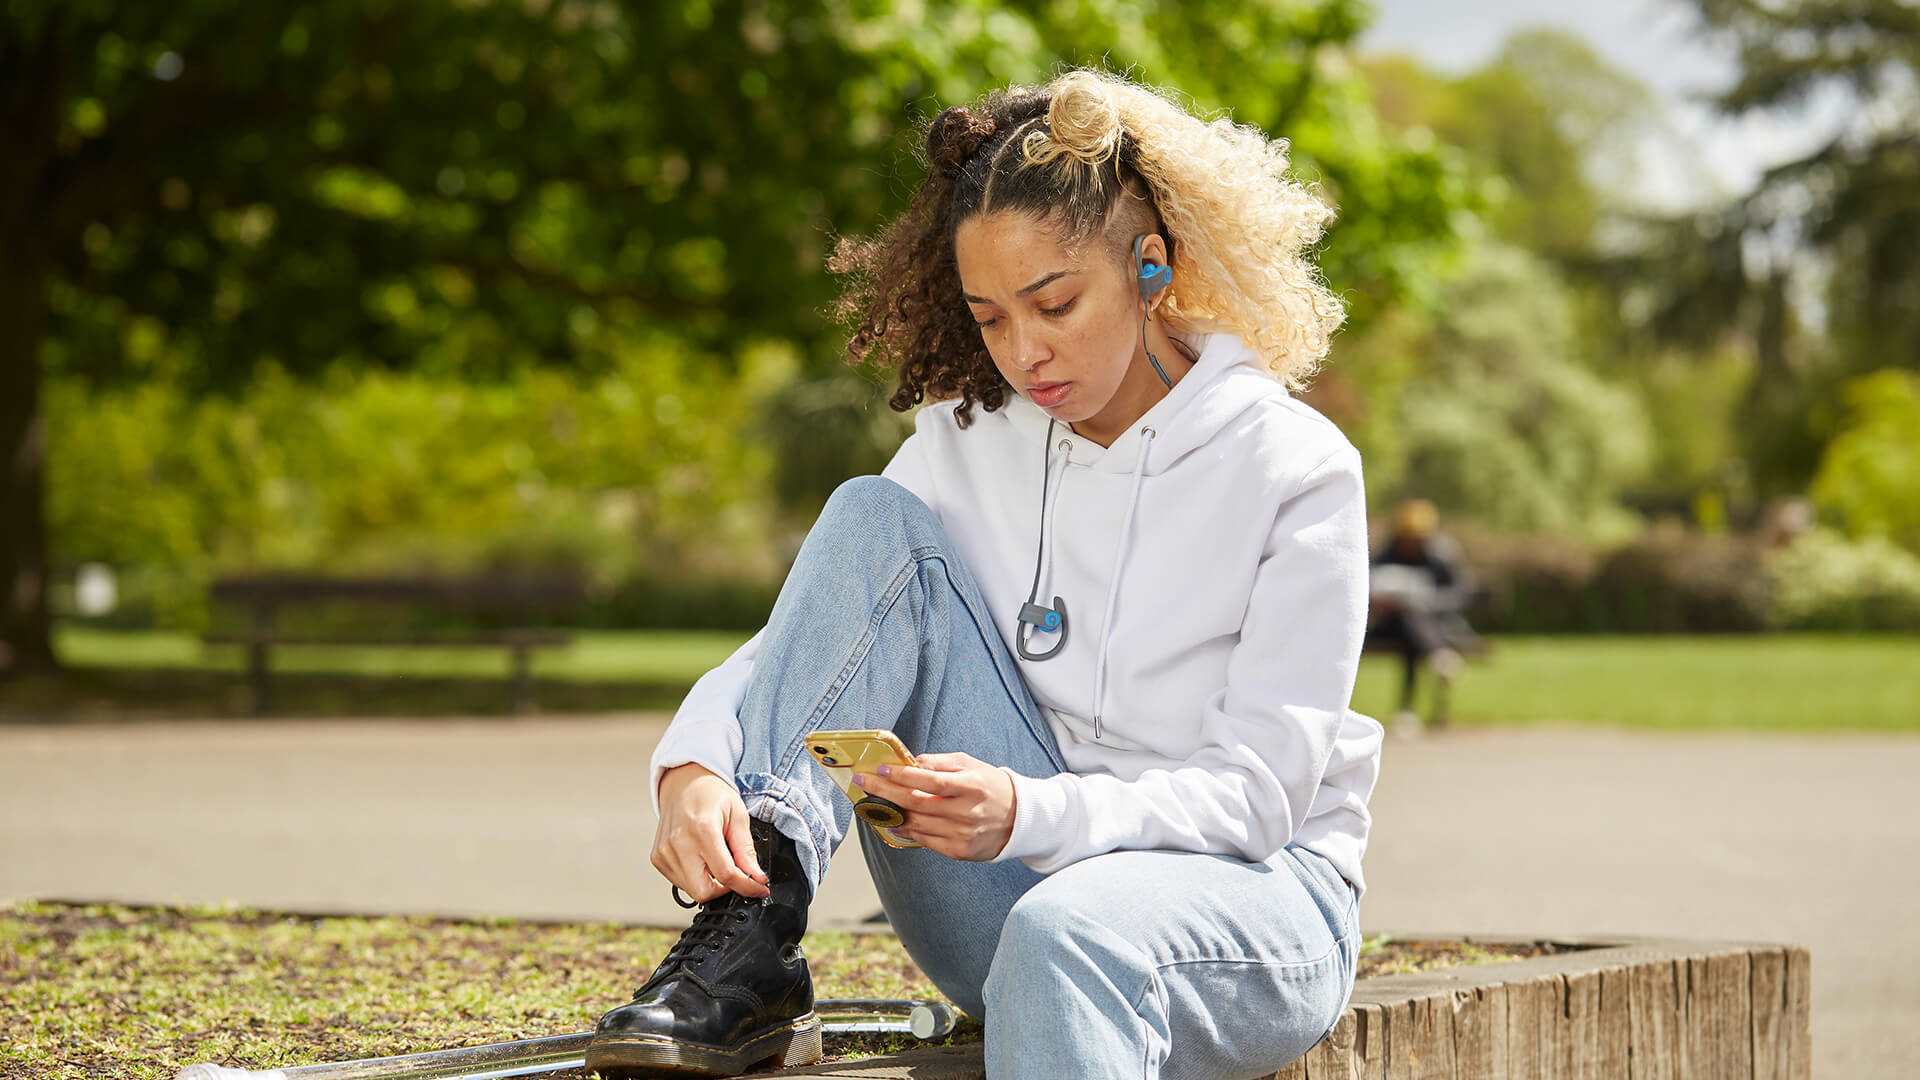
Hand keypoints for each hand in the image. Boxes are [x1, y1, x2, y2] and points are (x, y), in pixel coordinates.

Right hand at [650, 763, 771, 902]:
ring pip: (692, 890)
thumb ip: (746, 850)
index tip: (759, 888)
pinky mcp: (657, 858)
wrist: (683, 783)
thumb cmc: (710, 794)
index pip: (726, 874)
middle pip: (704, 892)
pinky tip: (701, 859)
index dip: (747, 886)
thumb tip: (756, 877)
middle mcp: (679, 843)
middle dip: (725, 890)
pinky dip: (695, 878)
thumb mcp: (738, 815)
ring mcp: (664, 853)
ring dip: (710, 884)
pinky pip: (680, 882)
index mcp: (702, 829)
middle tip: (736, 875)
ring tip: (717, 860)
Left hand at [851, 751, 1015, 861]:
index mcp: (971, 786)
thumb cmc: (991, 787)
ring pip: (916, 824)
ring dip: (889, 813)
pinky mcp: (958, 851)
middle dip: (884, 791)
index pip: (929, 781)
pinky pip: (924, 841)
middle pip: (916, 803)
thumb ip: (941, 763)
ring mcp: (961, 834)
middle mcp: (965, 812)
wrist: (1019, 820)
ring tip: (871, 802)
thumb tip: (912, 763)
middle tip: (862, 783)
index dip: (902, 776)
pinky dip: (905, 830)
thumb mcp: (972, 765)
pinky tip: (893, 821)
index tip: (881, 769)